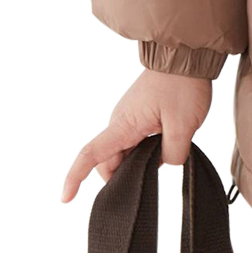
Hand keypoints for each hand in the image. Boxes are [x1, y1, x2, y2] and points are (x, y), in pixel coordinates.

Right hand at [60, 67, 212, 201]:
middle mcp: (120, 122)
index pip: (91, 154)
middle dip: (123, 177)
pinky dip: (145, 151)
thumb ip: (172, 155)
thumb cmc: (182, 85)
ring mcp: (130, 117)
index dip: (75, 177)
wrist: (186, 54)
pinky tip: (167, 144)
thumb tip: (164, 163)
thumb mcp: (184, 126)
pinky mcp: (140, 114)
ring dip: (138, 162)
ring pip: (124, 152)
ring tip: (167, 151)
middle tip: (150, 180)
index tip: (65, 198)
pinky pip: (135, 141)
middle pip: (110, 161)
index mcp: (124, 125)